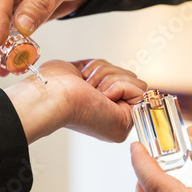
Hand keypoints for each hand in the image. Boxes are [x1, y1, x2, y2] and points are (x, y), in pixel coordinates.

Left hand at [5, 59, 146, 143]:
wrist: (51, 94)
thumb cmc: (54, 85)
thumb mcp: (80, 70)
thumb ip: (99, 72)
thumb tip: (112, 70)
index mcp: (100, 104)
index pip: (121, 77)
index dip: (106, 71)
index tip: (88, 78)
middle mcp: (112, 113)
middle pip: (130, 76)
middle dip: (108, 72)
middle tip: (90, 85)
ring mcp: (121, 119)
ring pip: (135, 80)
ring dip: (111, 78)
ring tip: (94, 91)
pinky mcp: (128, 121)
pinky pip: (139, 90)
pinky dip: (119, 86)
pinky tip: (102, 96)